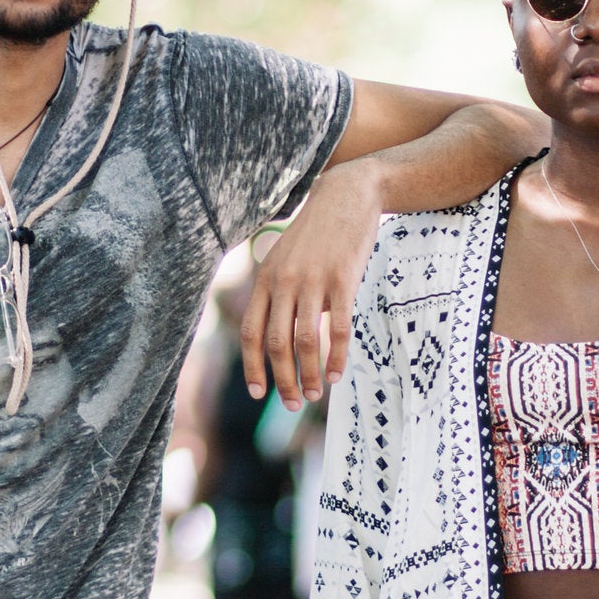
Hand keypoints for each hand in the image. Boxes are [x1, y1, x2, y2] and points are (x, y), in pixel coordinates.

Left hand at [242, 158, 384, 406]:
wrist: (346, 195)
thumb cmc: (316, 232)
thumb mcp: (285, 257)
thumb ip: (278, 291)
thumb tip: (281, 333)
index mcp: (266, 279)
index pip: (251, 332)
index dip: (253, 367)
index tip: (258, 393)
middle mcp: (284, 282)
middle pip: (277, 344)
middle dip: (283, 380)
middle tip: (292, 404)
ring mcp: (313, 281)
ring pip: (306, 341)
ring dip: (309, 374)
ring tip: (313, 394)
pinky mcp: (343, 280)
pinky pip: (338, 328)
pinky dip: (336, 356)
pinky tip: (336, 374)